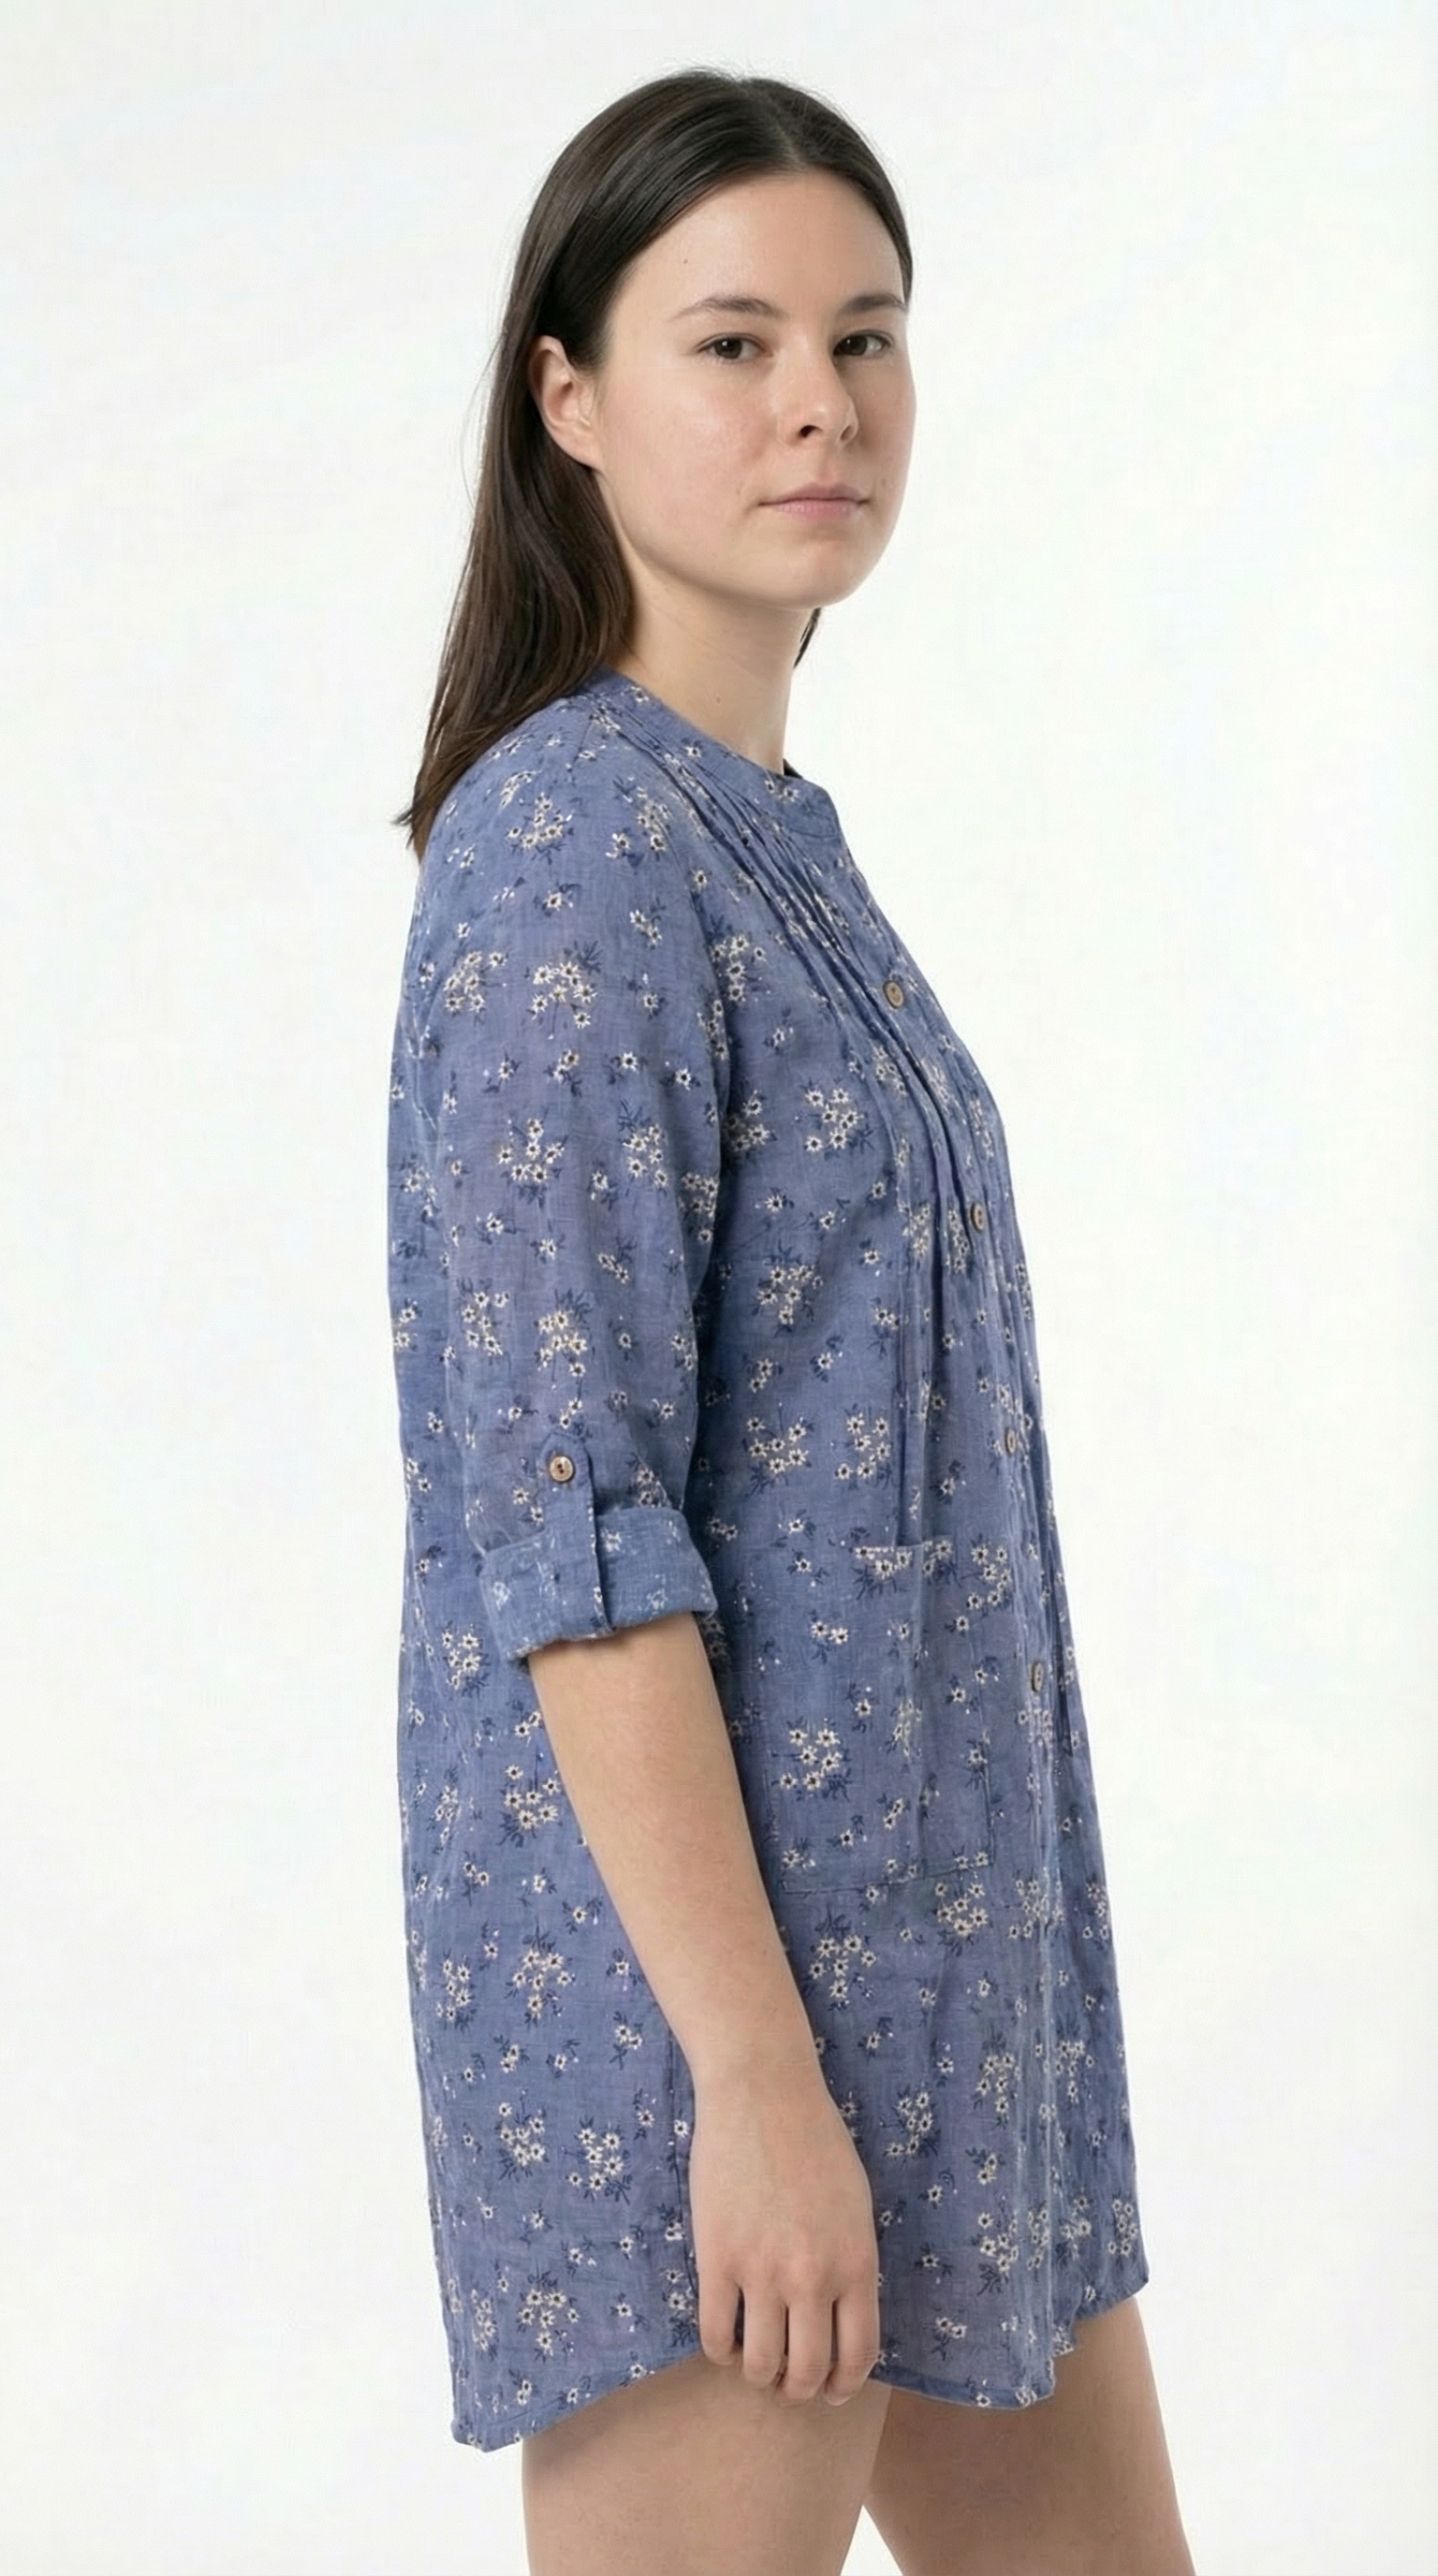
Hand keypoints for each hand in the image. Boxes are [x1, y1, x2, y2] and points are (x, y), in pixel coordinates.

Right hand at [688, 2058, 881, 2406]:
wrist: (762, 2093)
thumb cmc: (815, 2139)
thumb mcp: (856, 2206)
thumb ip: (852, 2263)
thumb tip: (840, 2316)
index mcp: (857, 2263)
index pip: (858, 2355)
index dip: (843, 2386)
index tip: (830, 2390)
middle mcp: (813, 2278)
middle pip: (807, 2371)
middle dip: (798, 2389)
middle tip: (786, 2381)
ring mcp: (763, 2272)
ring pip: (761, 2364)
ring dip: (758, 2375)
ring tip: (754, 2362)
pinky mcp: (717, 2259)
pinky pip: (716, 2334)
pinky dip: (721, 2351)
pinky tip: (725, 2339)